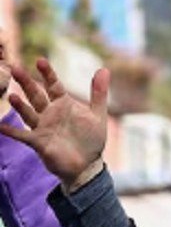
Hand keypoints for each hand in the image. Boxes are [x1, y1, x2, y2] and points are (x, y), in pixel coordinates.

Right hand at [0, 59, 109, 191]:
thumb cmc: (91, 140)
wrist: (87, 165)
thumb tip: (103, 69)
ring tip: (12, 96)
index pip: (53, 85)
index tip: (40, 60)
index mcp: (63, 105)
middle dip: (26, 83)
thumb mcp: (97, 115)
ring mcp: (42, 127)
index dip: (48, 74)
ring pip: (28, 113)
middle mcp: (50, 114)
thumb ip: (98, 93)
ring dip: (20, 105)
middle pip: (36, 95)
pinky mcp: (39, 142)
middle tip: (15, 68)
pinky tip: (0, 126)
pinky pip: (22, 135)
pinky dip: (11, 131)